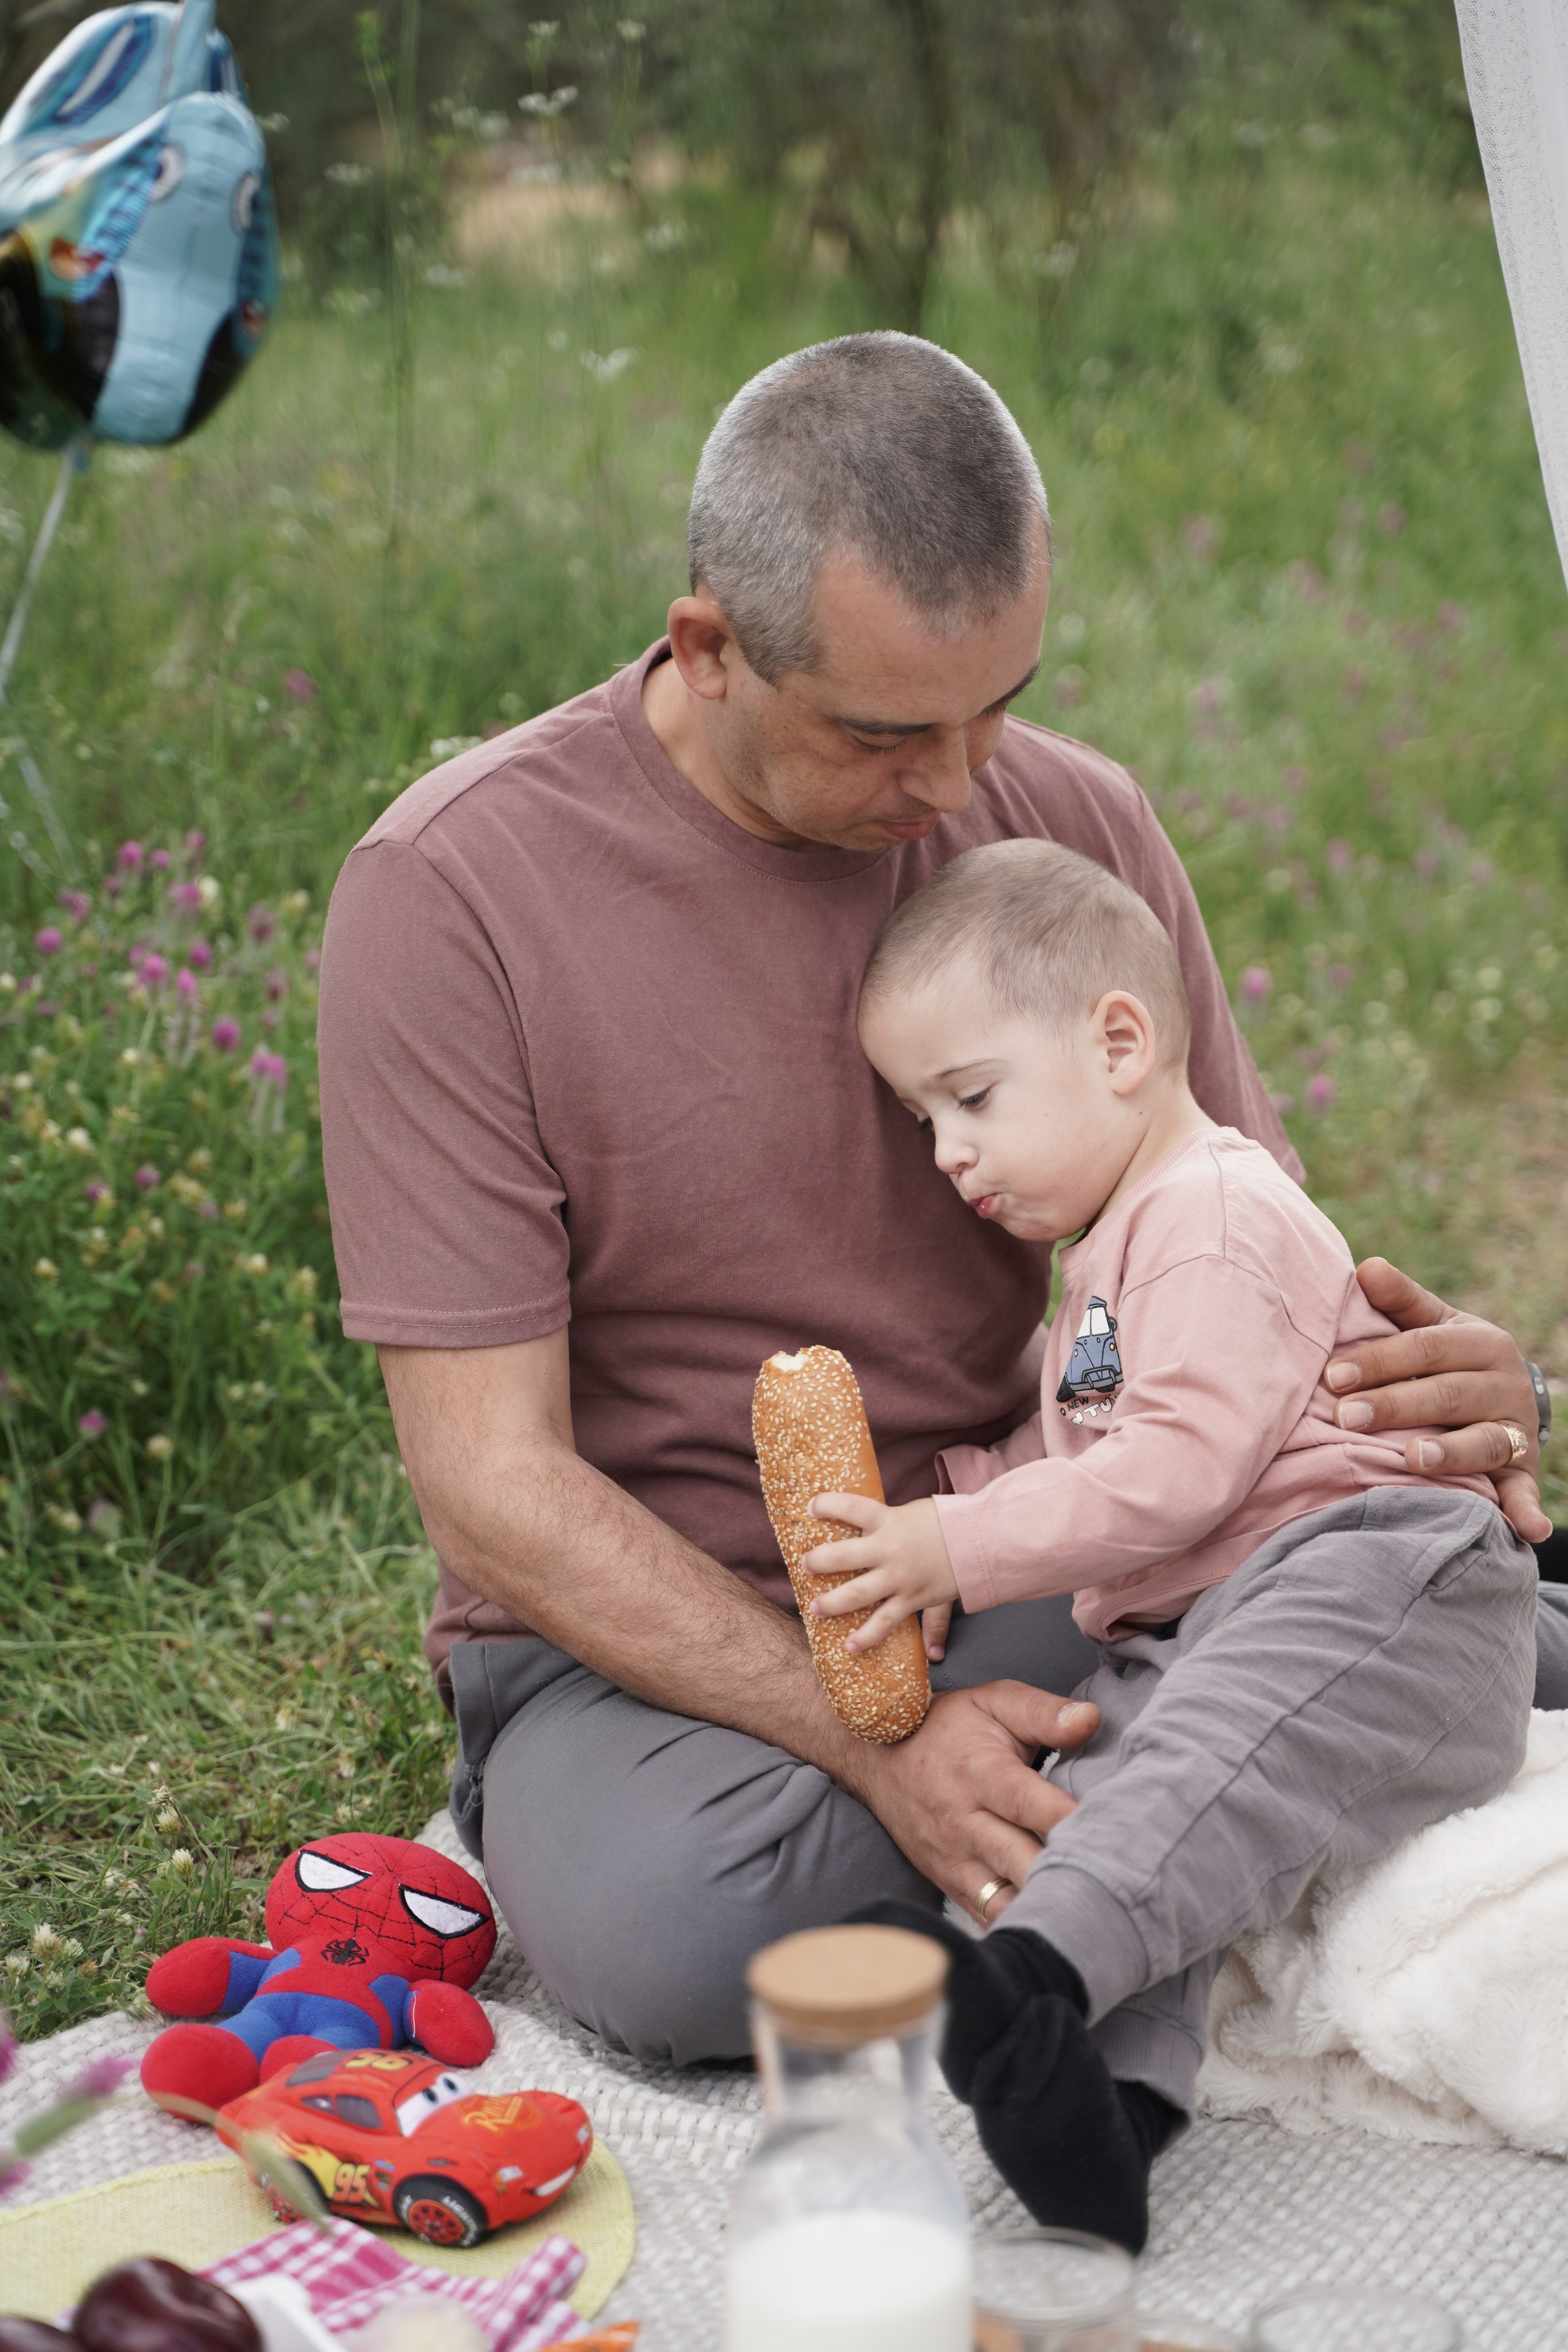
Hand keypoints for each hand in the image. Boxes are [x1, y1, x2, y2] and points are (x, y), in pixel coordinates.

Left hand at [803, 1493, 957, 1651]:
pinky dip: (869, 1636)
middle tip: (805, 1564)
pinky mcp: (912, 1599)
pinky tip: (851, 1647)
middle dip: (819, 1561)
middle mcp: (890, 1549)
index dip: (828, 1504)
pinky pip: (886, 1622)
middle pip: (843, 1556)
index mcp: (889, 1520)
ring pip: (857, 1594)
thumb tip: (866, 1529)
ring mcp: (900, 1577)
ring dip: (833, 1603)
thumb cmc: (947, 1523)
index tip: (811, 1506)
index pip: (851, 1507)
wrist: (983, 1540)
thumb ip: (888, 1523)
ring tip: (815, 1608)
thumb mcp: (915, 1513)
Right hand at [844, 1681, 1099, 1919]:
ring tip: (1098, 1911)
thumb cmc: (946, 1727)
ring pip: (1006, 1900)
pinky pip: (990, 1916)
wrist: (877, 1758)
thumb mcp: (993, 1701)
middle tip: (1121, 1883)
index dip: (1072, 1821)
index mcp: (981, 1774)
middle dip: (1070, 1874)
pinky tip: (1062, 1923)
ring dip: (1049, 1907)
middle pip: (1022, 1862)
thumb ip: (1044, 1712)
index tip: (1117, 1834)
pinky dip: (1024, 1921)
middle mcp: (965, 1823)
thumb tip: (1091, 1719)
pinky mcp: (949, 1884)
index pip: (1030, 1804)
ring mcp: (954, 1860)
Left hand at [1329, 1258, 1549, 1541]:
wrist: (1505, 1398)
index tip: (1331, 1376)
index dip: (1378, 1360)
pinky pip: (1524, 1492)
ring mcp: (1515, 1430)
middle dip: (1396, 1406)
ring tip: (1414, 1459)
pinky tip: (1528, 1531)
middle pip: (1447, 1395)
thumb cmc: (1449, 1359)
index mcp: (1481, 1342)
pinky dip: (1526, 1511)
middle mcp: (1505, 1384)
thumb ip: (1401, 1302)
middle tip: (1347, 1417)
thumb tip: (1367, 1267)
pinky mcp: (1522, 1471)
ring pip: (1483, 1441)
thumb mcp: (1434, 1326)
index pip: (1425, 1348)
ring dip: (1452, 1453)